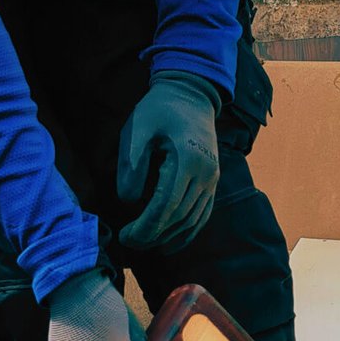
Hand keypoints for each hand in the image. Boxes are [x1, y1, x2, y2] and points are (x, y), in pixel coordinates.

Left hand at [117, 71, 220, 252]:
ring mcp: (213, 180)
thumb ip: (132, 165)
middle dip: (154, 236)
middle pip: (180, 217)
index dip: (146, 226)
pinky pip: (203, 214)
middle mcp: (205, 174)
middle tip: (130, 243)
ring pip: (193, 220)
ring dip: (170, 238)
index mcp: (187, 160)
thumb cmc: (160, 109)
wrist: (192, 94)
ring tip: (147, 246)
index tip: (126, 236)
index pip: (166, 206)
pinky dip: (188, 232)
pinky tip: (171, 242)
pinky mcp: (213, 182)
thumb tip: (129, 202)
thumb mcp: (138, 130)